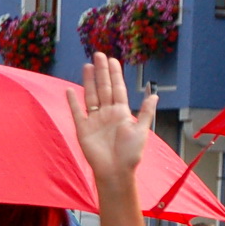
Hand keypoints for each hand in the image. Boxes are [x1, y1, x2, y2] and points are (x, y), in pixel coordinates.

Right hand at [67, 54, 156, 187]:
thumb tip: (154, 95)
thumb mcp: (141, 130)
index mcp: (121, 112)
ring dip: (88, 81)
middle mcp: (107, 113)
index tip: (112, 60)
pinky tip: (69, 90)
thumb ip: (145, 112)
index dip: (115, 74)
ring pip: (90, 96)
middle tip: (98, 54)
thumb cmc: (130, 153)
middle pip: (103, 88)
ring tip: (87, 66)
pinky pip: (76, 112)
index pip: (117, 89)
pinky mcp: (83, 128)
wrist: (116, 171)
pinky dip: (73, 102)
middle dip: (101, 72)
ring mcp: (94, 119)